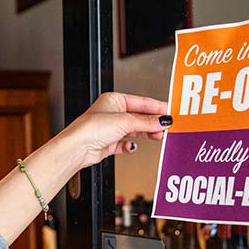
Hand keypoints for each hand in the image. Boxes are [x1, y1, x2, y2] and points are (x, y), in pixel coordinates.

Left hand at [55, 92, 169, 168]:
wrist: (77, 148)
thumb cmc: (91, 128)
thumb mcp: (125, 121)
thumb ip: (146, 122)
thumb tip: (163, 120)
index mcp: (114, 100)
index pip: (141, 102)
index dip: (157, 108)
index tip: (170, 112)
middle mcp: (111, 113)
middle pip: (139, 117)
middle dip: (153, 123)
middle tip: (167, 127)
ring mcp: (110, 129)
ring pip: (134, 130)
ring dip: (145, 134)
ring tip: (157, 136)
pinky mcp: (108, 143)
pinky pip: (124, 144)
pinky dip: (130, 146)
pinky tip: (133, 146)